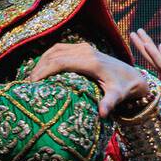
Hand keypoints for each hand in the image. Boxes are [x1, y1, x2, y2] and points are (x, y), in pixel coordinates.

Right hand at [28, 42, 150, 117]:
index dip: (43, 71)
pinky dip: (49, 57)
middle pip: (54, 55)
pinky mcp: (83, 48)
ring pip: (55, 50)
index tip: (32, 83)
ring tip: (32, 77)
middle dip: (38, 68)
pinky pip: (60, 49)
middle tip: (27, 84)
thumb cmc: (124, 88)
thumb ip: (109, 103)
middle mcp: (86, 51)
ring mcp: (84, 47)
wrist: (133, 75)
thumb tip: (102, 114)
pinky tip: (43, 69)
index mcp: (90, 61)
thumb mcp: (118, 96)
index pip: (60, 62)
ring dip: (42, 62)